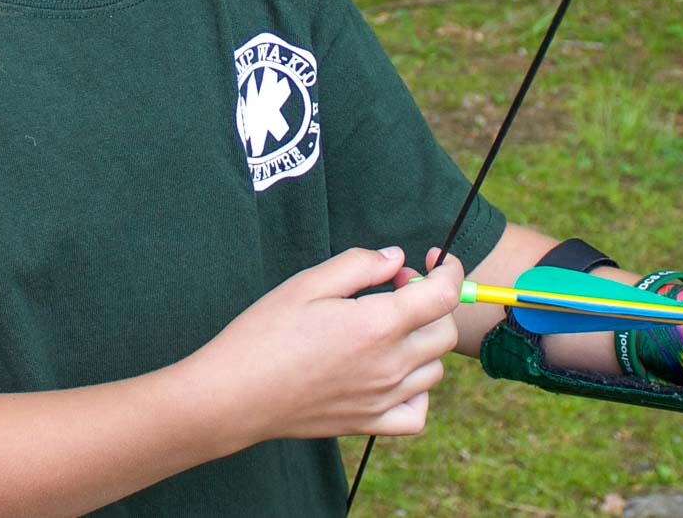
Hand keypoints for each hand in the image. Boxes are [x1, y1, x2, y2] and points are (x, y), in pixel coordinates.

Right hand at [193, 246, 462, 443]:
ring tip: (389, 329)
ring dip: (424, 343)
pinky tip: (393, 374)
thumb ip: (360, 265)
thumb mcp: (308, 283)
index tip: (433, 260)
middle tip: (396, 290)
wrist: (234, 394)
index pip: (444, 296)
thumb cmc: (265, 334)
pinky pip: (417, 413)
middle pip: (445, 333)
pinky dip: (418, 392)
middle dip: (432, 303)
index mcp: (378, 325)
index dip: (448, 271)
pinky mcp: (367, 424)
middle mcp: (389, 365)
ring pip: (434, 370)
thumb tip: (396, 259)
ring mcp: (381, 399)